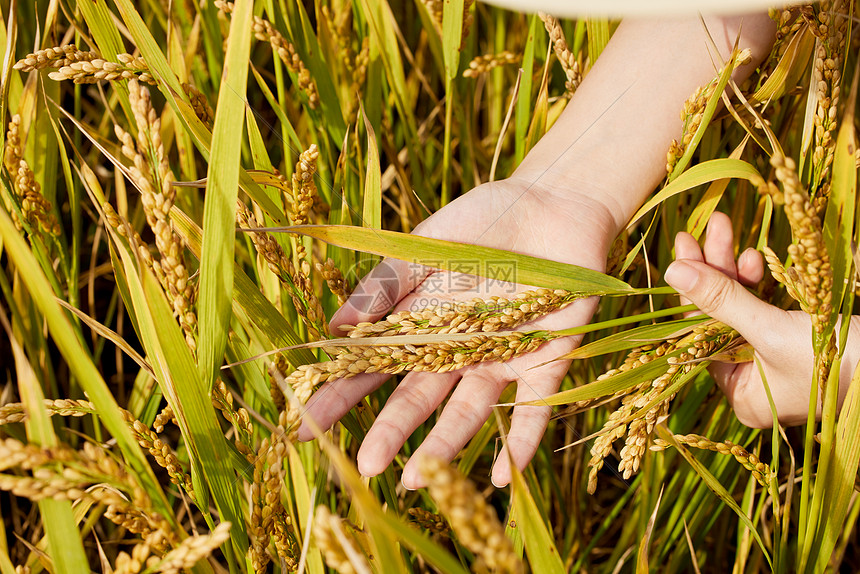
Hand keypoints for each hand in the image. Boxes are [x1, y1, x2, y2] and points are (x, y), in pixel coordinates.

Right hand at [297, 176, 618, 486]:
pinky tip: (499, 477)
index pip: (376, 365)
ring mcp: (502, 359)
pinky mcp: (547, 360)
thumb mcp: (425, 245)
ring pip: (468, 411)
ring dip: (444, 445)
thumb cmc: (486, 220)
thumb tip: (333, 327)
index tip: (306, 424)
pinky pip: (533, 409)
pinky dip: (519, 442)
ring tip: (414, 480)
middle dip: (390, 431)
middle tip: (364, 466)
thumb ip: (384, 285)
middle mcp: (458, 349)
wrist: (557, 203)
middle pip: (418, 397)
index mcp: (424, 322)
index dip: (343, 394)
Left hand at [665, 212, 854, 426]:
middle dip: (714, 269)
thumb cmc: (843, 361)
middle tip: (709, 226)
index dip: (690, 287)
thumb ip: (721, 300)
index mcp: (741, 395)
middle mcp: (753, 384)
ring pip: (740, 308)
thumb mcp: (773, 329)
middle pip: (718, 317)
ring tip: (728, 231)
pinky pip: (765, 310)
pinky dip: (759, 284)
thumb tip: (672, 270)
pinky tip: (756, 260)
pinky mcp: (798, 344)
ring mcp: (776, 363)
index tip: (682, 245)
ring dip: (734, 269)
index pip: (699, 333)